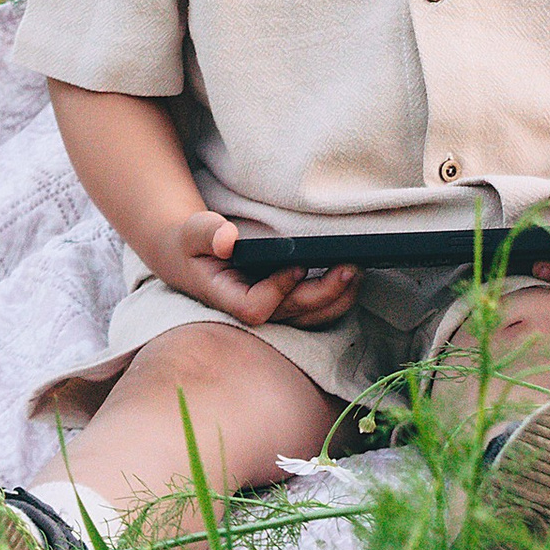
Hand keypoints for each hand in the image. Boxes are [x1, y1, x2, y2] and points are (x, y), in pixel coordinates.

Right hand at [157, 211, 359, 329]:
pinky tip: (352, 279)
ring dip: (336, 298)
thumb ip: (206, 233)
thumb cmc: (193, 243)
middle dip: (323, 293)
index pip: (255, 308)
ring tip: (356, 272)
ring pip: (307, 318)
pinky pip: (313, 311)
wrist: (193, 256)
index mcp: (226, 296)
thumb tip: (226, 239)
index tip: (296, 264)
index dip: (278, 290)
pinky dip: (335, 298)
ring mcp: (270, 309)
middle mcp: (251, 309)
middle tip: (349, 267)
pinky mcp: (284, 303)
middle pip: (292, 313)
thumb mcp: (193, 232)